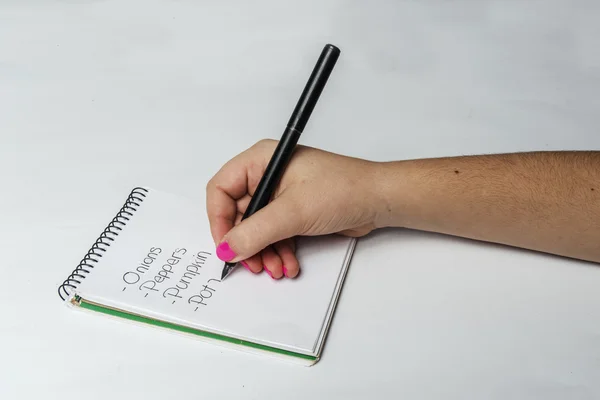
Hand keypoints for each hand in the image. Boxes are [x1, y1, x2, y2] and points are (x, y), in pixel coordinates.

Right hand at [206, 139, 381, 278]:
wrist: (379, 200)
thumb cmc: (343, 190)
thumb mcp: (293, 212)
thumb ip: (255, 232)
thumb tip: (226, 248)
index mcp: (261, 160)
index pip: (221, 189)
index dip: (219, 219)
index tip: (226, 246)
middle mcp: (267, 175)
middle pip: (238, 213)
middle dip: (246, 242)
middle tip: (253, 264)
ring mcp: (281, 194)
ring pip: (257, 228)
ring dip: (263, 252)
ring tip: (276, 268)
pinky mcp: (294, 211)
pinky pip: (274, 234)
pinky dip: (278, 251)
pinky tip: (288, 265)